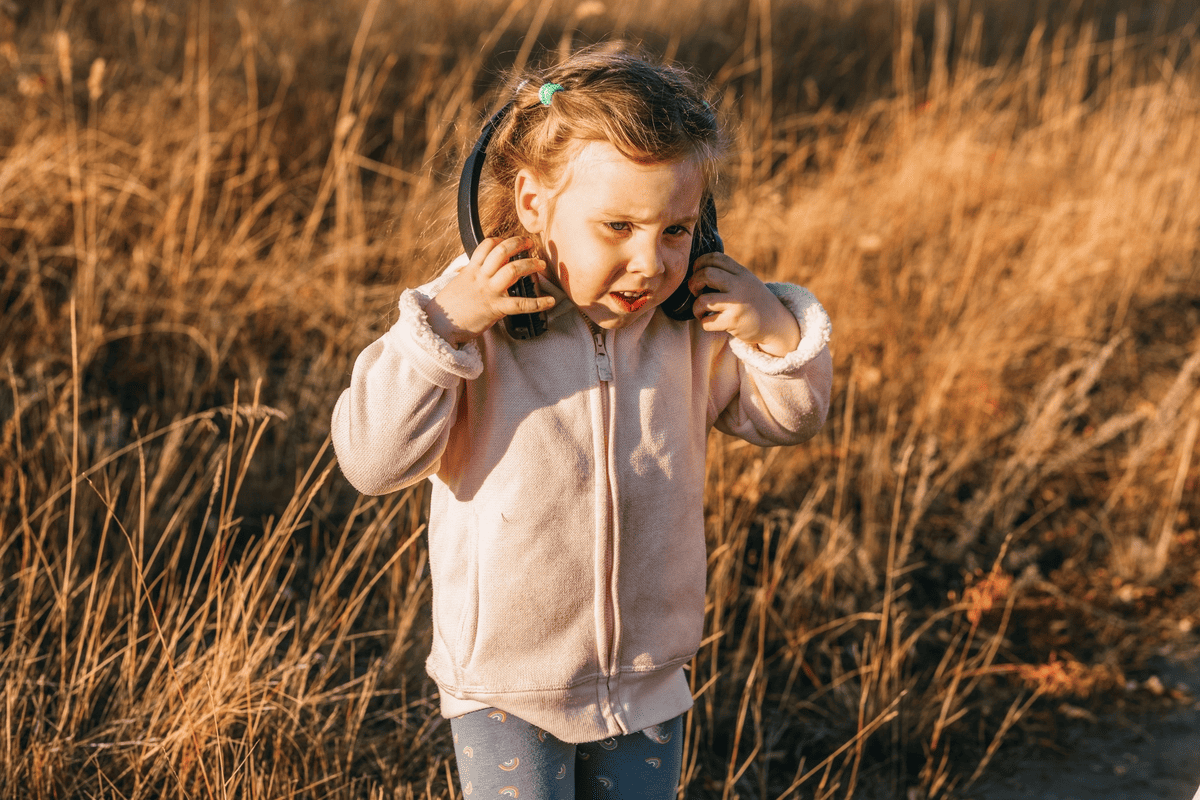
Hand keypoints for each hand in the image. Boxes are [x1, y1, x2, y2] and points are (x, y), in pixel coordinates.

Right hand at [425, 236, 555, 346]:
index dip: (500, 240)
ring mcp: (489, 291)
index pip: (486, 246)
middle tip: (529, 244)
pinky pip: (520, 304)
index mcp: (471, 270)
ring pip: (512, 271)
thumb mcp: (457, 283)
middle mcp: (481, 277)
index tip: (508, 241)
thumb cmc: (448, 306)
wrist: (439, 325)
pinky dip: (538, 303)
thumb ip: (467, 274)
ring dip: (530, 264)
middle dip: (518, 244)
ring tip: (540, 264)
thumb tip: (468, 268)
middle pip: (502, 252)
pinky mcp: (495, 308)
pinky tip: (550, 301)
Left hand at [688, 253, 800, 356]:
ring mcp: (737, 304)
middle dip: (694, 282)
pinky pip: (707, 321)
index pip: (716, 257)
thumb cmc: (753, 302)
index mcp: (742, 273)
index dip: (700, 262)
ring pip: (703, 300)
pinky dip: (703, 322)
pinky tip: (710, 321)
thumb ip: (728, 274)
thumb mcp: (747, 281)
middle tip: (695, 291)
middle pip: (706, 274)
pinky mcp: (733, 321)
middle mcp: (740, 285)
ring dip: (695, 307)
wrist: (775, 324)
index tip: (697, 272)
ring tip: (700, 310)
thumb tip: (697, 271)